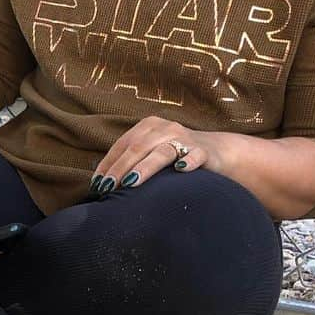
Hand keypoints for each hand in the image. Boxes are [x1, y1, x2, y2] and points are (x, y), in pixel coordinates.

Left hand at [91, 116, 218, 195]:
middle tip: (107, 188)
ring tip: (131, 182)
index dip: (108, 164)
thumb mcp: (151, 153)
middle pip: (137, 148)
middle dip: (120, 169)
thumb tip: (101, 183)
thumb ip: (131, 161)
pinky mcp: (204, 151)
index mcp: (147, 126)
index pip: (122, 145)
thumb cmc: (175, 156)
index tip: (97, 184)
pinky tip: (181, 169)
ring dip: (145, 167)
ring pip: (162, 152)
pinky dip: (188, 161)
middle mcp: (164, 128)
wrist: (217, 152)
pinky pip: (195, 155)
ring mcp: (185, 138)